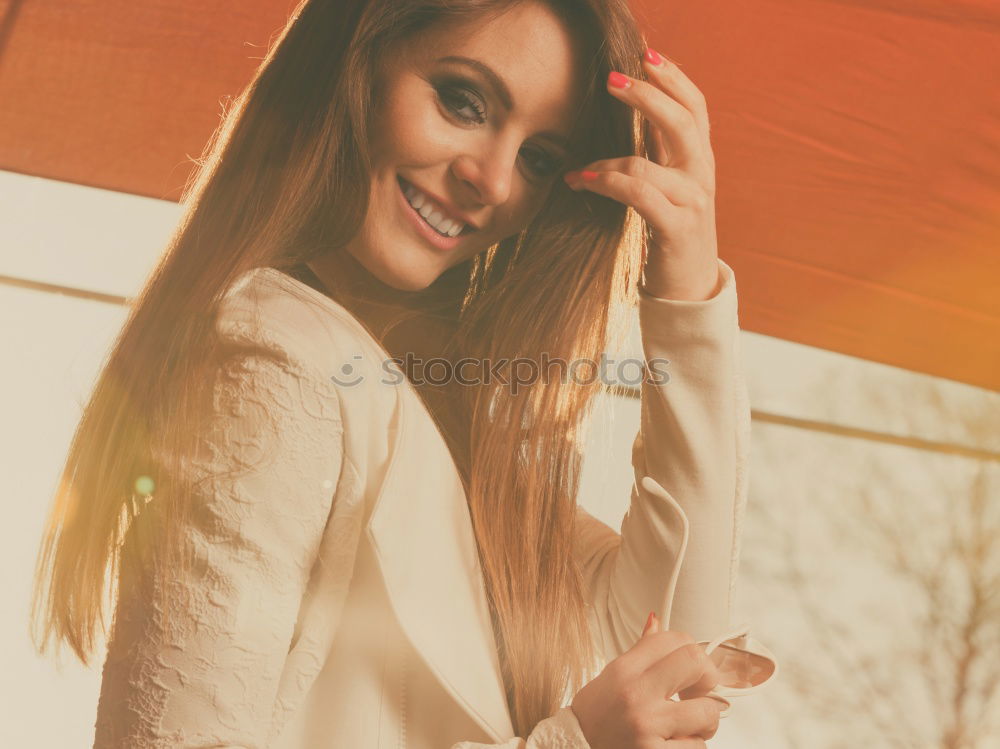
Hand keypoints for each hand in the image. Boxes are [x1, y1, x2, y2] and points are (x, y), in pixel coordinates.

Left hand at [563, 48, 719, 301]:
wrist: (689, 287)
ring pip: (648, 163)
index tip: (644, 54)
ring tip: (578, 168)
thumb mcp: (670, 183)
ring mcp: (692, 201)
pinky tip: (582, 181)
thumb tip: (639, 109)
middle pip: (682, 120)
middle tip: (611, 78)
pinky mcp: (676, 228)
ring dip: (605, 159)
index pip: (694, 106)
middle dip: (645, 94)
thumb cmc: (672, 230)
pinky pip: (638, 195)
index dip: (673, 77)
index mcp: (700, 158)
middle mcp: (701, 174)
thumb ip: (659, 149)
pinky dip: (606, 183)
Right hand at [570, 612, 723, 748]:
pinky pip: (697, 747)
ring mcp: (647, 725)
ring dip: (705, 721)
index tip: (692, 667)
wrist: (576, 748)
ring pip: (707, 712)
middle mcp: (636, 694)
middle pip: (696, 663)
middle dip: (708, 679)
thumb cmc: (596, 715)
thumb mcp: (613, 675)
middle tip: (700, 692)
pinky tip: (676, 742)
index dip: (692, 651)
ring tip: (689, 724)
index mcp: (626, 669)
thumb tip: (656, 620)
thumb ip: (641, 650)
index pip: (675, 640)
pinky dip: (693, 746)